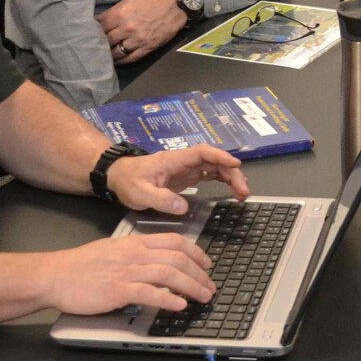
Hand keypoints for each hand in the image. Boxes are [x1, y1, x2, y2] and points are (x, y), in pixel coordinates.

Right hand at [46, 232, 215, 313]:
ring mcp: (126, 271)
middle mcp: (134, 254)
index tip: (207, 264)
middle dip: (199, 273)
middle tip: (210, 286)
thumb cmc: (80, 266)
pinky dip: (167, 299)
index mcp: (134, 243)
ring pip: (168, 274)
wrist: (54, 275)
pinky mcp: (117, 290)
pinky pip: (148, 293)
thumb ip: (136, 254)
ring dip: (191, 286)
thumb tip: (158, 262)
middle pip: (177, 258)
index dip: (196, 252)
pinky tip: (178, 305)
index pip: (174, 241)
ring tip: (203, 297)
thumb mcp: (113, 250)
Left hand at [97, 0, 184, 64]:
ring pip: (116, 51)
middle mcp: (126, 28)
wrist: (174, 7)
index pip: (100, 26)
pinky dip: (121, 61)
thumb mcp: (128, 2)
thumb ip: (113, 13)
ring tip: (104, 54)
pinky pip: (130, 58)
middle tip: (94, 45)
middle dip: (99, 42)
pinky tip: (116, 61)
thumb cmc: (150, 2)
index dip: (93, 29)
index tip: (89, 32)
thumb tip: (98, 22)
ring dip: (109, 53)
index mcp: (120, 14)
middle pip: (106, 40)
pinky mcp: (146, 48)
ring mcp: (137, 40)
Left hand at [107, 144, 248, 213]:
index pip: (202, 153)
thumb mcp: (141, 194)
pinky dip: (223, 181)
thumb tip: (184, 207)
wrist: (117, 178)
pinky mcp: (186, 177)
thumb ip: (161, 200)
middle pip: (213, 161)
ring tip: (243, 193)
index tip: (236, 165)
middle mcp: (184, 162)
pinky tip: (232, 190)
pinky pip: (209, 175)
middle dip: (231, 173)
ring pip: (214, 168)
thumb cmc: (128, 182)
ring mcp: (186, 169)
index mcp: (174, 160)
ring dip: (230, 178)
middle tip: (243, 191)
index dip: (220, 157)